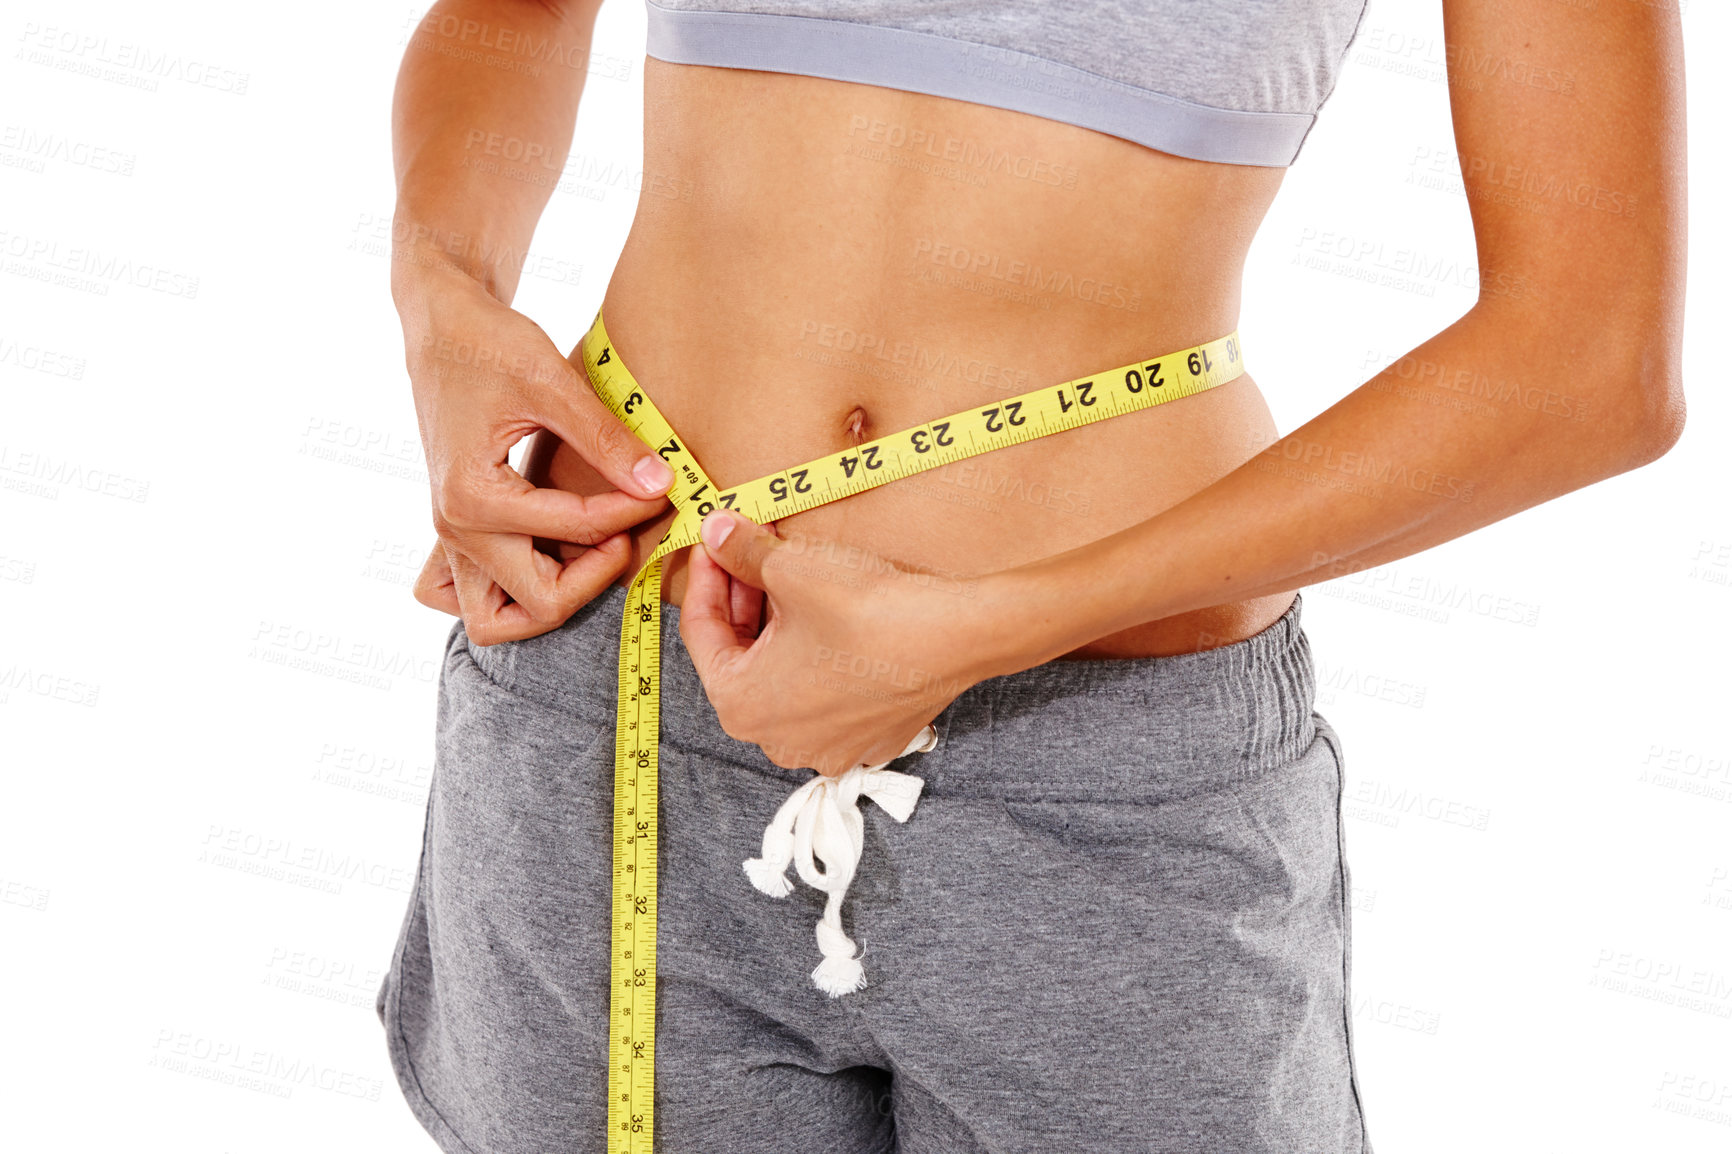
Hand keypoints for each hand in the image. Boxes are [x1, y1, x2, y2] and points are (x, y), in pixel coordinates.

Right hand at [396, 262, 674, 643]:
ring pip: (498, 620)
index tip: (664, 488)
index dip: (630, 512)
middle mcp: (453, 528)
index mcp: (471, 496)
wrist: (442, 328)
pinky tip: (552, 555)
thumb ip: (605, 440)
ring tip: (593, 553)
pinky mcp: (458, 532)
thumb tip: (660, 483)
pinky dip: (512, 595)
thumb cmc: (489, 344)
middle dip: (597, 575)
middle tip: (631, 532)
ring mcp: (451, 537)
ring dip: (551, 601)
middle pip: (538, 604)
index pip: (574, 530)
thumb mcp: (551, 383)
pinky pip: (477, 598)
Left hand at [679, 510, 990, 775]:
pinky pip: (826, 693)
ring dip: (780, 627)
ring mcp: (826, 746)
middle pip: (742, 658)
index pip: (701, 635)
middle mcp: (777, 740)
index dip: (707, 577)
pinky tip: (834, 616)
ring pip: (784, 677)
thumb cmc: (870, 610)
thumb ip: (739, 551)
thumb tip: (715, 531)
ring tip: (792, 577)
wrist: (958, 635)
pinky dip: (819, 655)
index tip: (715, 543)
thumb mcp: (789, 567)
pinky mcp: (867, 737)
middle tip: (753, 552)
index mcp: (741, 706)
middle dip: (745, 601)